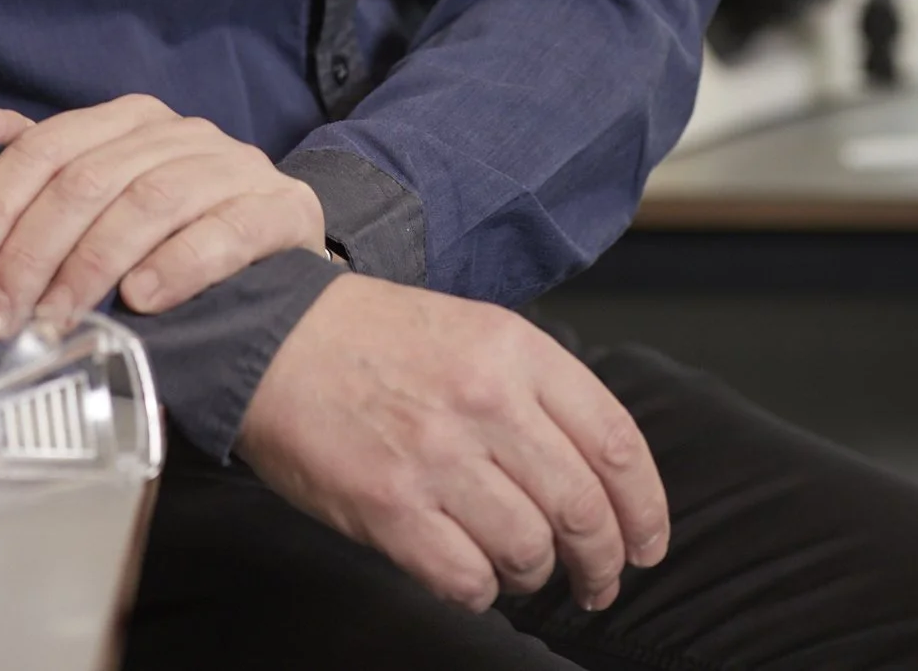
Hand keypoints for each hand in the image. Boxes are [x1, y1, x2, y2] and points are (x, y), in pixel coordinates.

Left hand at [0, 93, 326, 332]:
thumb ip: (38, 161)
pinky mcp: (281, 207)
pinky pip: (225, 230)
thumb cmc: (174, 229)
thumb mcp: (105, 191)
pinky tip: (143, 299)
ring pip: (149, 202)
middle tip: (2, 316)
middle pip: (91, 180)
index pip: (48, 147)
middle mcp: (182, 132)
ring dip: (93, 266)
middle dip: (34, 253)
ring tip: (58, 319)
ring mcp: (236, 166)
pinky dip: (178, 264)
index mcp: (130, 119)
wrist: (278, 260)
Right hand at [236, 273, 668, 615]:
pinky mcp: (391, 507)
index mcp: (513, 348)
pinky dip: (480, 588)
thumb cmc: (370, 336)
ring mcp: (437, 456)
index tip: (646, 543)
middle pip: (585, 509)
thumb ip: (535, 388)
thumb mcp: (470, 328)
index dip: (645, 509)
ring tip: (519, 566)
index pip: (616, 444)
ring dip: (535, 574)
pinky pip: (469, 580)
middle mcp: (484, 400)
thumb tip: (599, 475)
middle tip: (597, 580)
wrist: (270, 334)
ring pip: (532, 551)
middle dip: (603, 562)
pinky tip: (467, 568)